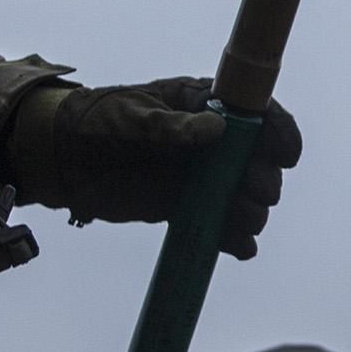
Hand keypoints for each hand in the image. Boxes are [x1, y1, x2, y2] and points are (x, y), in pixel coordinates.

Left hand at [0, 78, 300, 257]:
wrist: (63, 158)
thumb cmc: (97, 121)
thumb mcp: (130, 117)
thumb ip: (170, 125)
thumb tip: (216, 128)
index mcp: (206, 105)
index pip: (259, 114)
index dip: (280, 132)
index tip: (287, 155)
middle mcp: (213, 142)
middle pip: (260, 162)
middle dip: (264, 179)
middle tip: (255, 192)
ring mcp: (202, 177)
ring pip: (246, 198)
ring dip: (252, 212)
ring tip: (242, 222)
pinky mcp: (187, 208)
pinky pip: (222, 227)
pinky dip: (236, 240)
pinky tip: (239, 247)